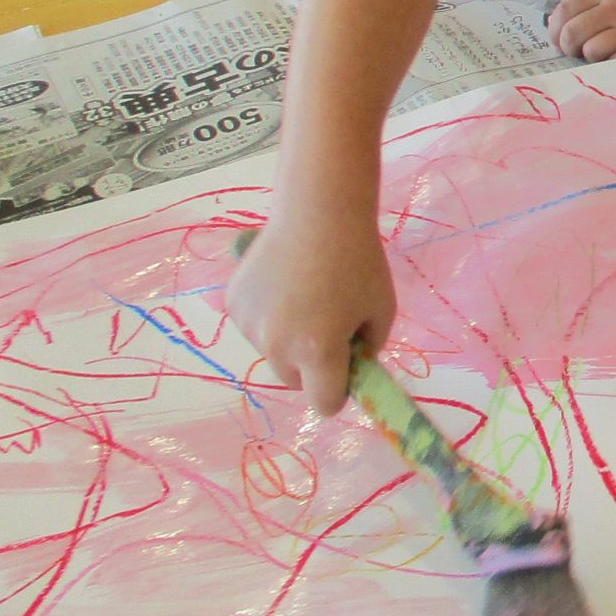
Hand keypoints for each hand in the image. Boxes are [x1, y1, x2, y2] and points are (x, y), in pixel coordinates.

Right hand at [227, 202, 392, 417]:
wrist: (318, 213)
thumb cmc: (359, 261)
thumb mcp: (382, 309)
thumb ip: (369, 347)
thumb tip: (353, 366)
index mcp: (318, 351)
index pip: (324, 403)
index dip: (338, 392)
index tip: (345, 373)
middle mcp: (278, 346)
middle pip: (295, 380)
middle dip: (312, 365)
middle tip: (329, 326)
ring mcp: (250, 327)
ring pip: (273, 352)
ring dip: (289, 338)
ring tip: (307, 295)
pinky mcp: (233, 305)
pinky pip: (255, 327)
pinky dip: (269, 315)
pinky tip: (284, 283)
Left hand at [547, 0, 615, 59]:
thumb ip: (598, 0)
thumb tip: (566, 22)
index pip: (565, 10)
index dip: (553, 29)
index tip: (557, 38)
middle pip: (572, 33)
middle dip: (567, 47)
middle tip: (574, 52)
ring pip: (592, 51)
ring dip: (592, 56)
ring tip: (603, 53)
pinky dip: (613, 62)